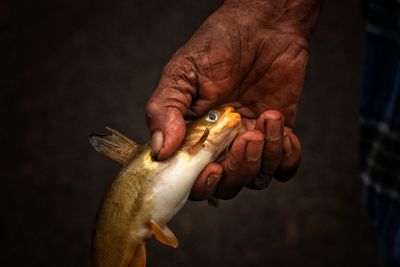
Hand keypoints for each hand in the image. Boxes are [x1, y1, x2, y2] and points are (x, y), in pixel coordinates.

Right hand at [146, 0, 319, 198]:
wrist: (264, 26)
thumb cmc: (218, 44)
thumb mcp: (182, 72)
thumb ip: (164, 110)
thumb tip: (159, 150)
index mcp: (190, 134)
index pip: (188, 177)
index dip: (198, 184)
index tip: (210, 168)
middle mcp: (218, 144)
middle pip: (225, 186)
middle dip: (237, 170)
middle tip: (245, 137)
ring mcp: (248, 141)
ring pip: (254, 179)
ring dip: (264, 157)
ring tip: (266, 117)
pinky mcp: (276, 135)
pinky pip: (283, 168)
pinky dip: (286, 158)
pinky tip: (282, 129)